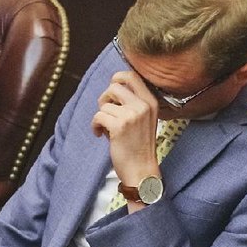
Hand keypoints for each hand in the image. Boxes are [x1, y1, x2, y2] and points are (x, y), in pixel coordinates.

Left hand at [91, 70, 160, 209]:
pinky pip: (98, 116)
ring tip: (106, 129)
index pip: (132, 76)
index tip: (112, 89)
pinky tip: (100, 134)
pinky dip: (95, 126)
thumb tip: (113, 88)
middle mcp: (143, 106)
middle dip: (105, 98)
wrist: (141, 170)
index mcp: (151, 102)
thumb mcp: (145, 119)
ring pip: (104, 104)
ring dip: (100, 116)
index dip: (117, 78)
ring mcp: (131, 115)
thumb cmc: (140, 146)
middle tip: (106, 112)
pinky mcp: (119, 126)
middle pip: (114, 86)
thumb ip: (134, 103)